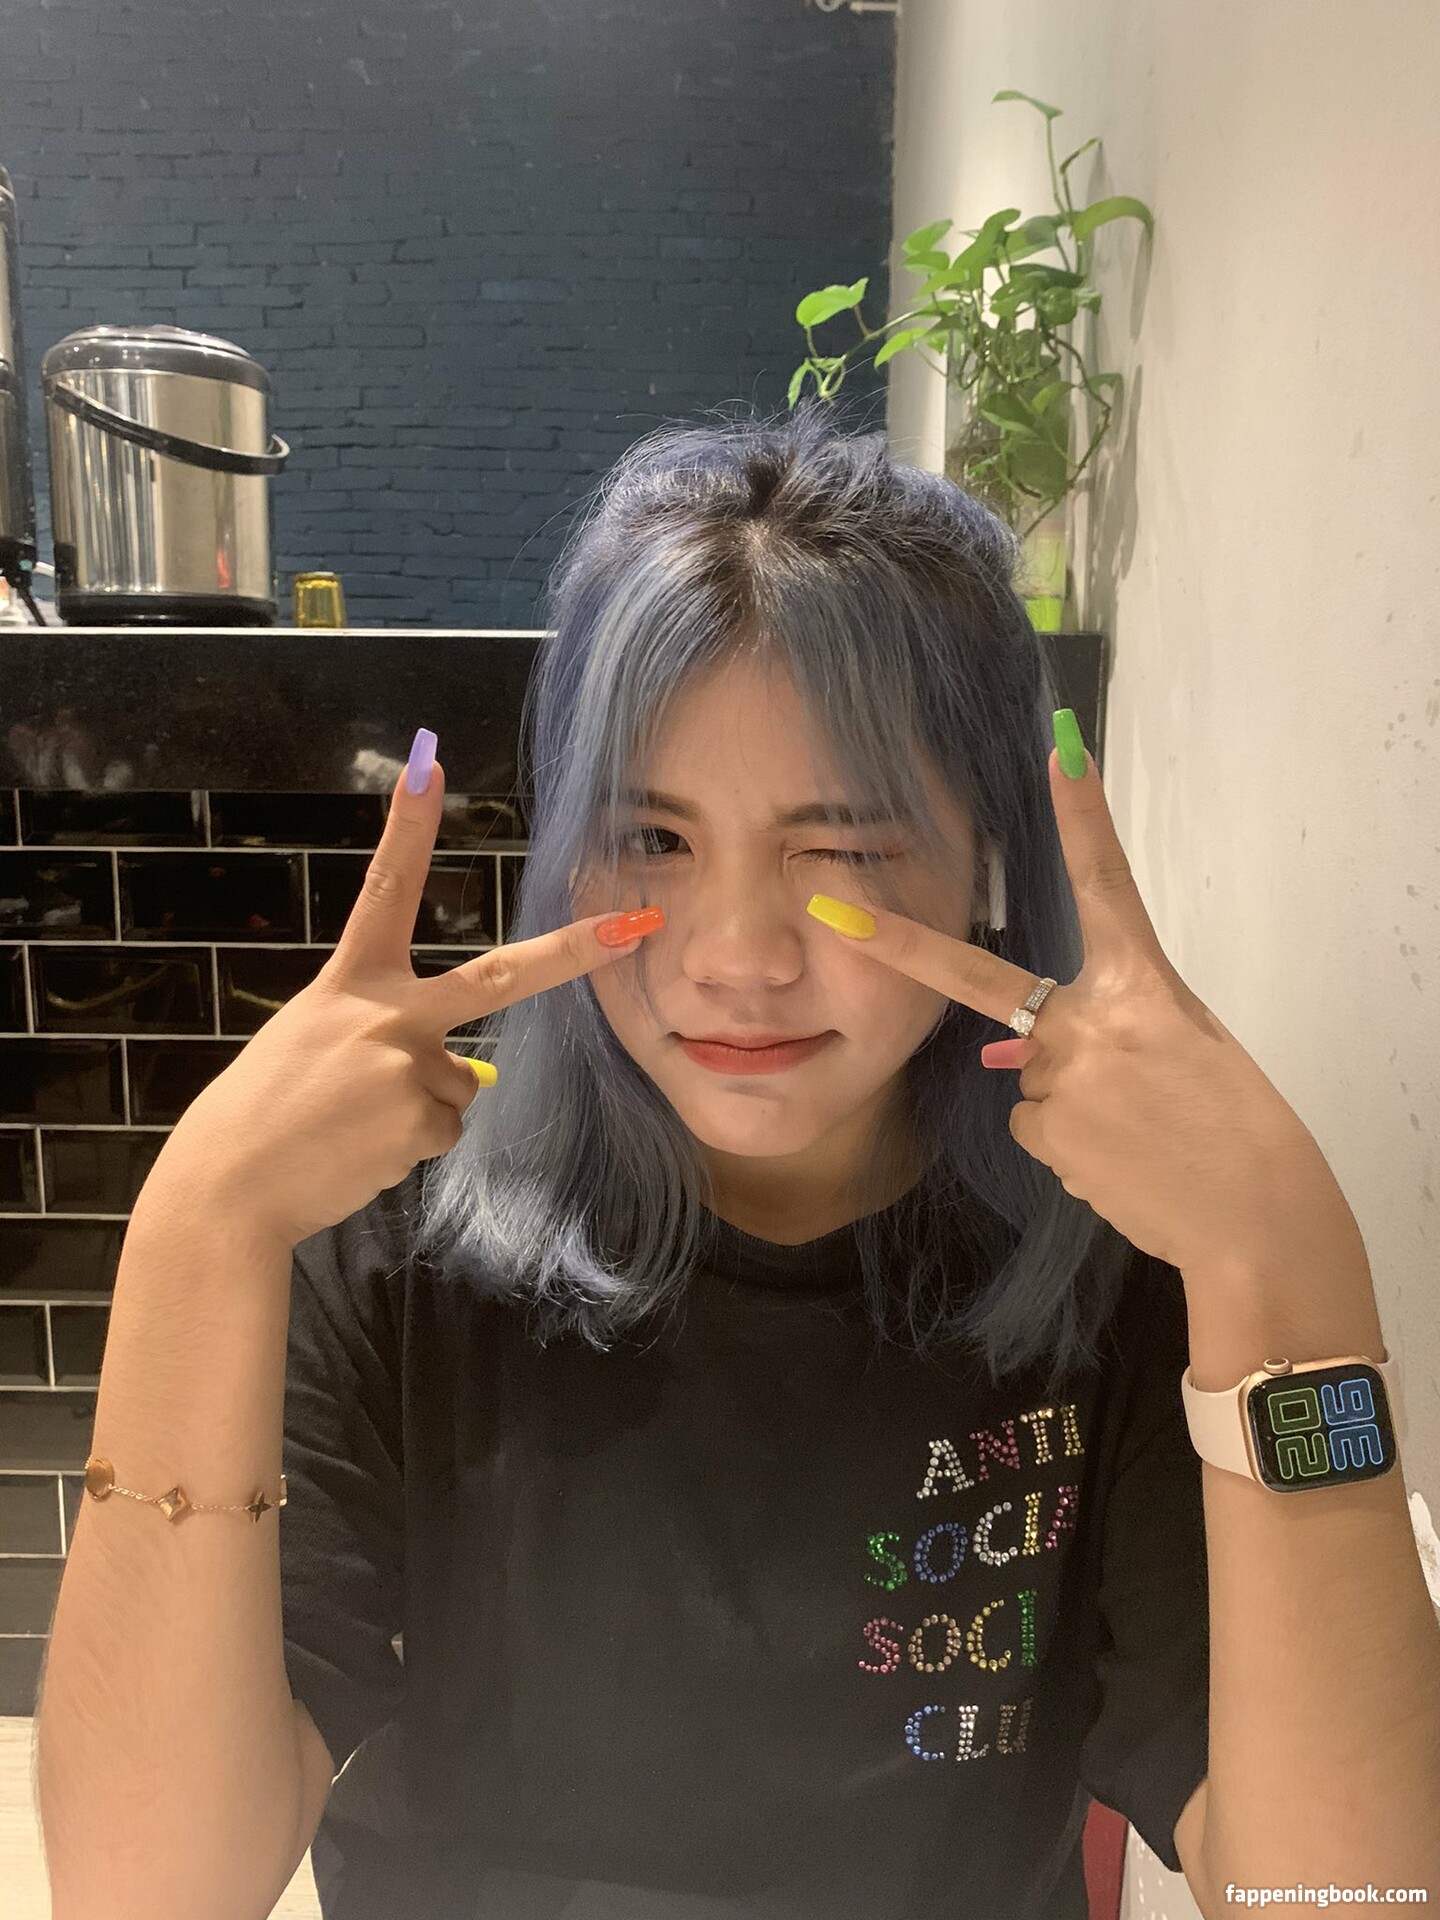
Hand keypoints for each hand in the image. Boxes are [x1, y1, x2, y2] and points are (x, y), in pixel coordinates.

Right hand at [145, 748, 660, 1252]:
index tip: (430, 764)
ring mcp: (410, 1065)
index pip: (385, 888)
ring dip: (418, 1110)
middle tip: (632, 928)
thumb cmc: (267, 1109)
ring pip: (457, 1085)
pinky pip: (444, 1129)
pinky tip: (362, 1149)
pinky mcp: (422, 1120)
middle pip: (498, 977)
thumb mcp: (314, 1039)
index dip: (409, 827)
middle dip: (572, 952)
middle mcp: (387, 1012)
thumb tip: (469, 1074)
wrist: (231, 1185)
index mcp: (351, 980)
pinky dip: (411, 1144)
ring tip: (352, 1124)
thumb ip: (384, 1032)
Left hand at [808, 741, 1353, 1277]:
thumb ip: (1109, 1024)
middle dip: (895, 944)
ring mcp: (1057, 1081)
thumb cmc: (1234, 1120)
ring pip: (1031, 1073)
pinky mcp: (1042, 1132)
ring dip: (1071, 1095)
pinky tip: (1120, 1156)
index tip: (1059, 751)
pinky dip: (1069, 1136)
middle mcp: (1088, 1023)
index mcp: (1141, 985)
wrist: (1253, 1217)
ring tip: (1139, 1130)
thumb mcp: (1185, 1043)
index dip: (1082, 816)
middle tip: (828, 908)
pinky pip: (1036, 1122)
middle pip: (978, 981)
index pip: (1107, 884)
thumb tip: (1018, 1051)